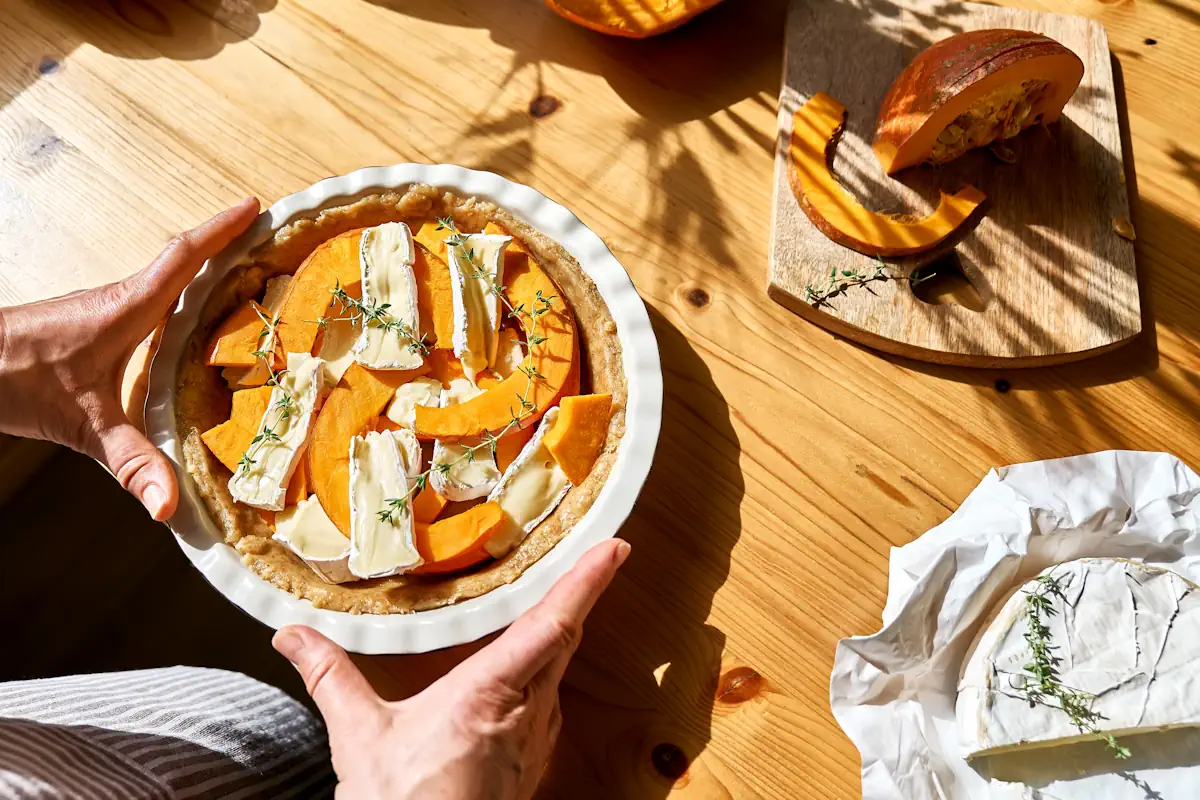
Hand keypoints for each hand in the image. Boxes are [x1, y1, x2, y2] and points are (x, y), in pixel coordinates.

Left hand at [0, 198, 259, 519]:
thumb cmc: (13, 377)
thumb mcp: (82, 424)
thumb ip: (131, 462)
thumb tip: (169, 503)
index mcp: (128, 309)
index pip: (185, 258)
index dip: (222, 231)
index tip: (255, 208)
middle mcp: (120, 301)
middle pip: (183, 263)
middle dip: (227, 247)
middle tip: (268, 242)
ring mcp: (105, 311)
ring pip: (165, 283)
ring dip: (203, 274)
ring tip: (244, 282)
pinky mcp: (92, 327)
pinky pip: (148, 303)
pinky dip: (178, 302)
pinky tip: (187, 329)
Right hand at [273, 538, 630, 799]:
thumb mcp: (360, 737)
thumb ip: (332, 677)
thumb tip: (294, 636)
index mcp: (491, 693)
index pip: (553, 624)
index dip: (586, 582)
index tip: (615, 549)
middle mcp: (527, 713)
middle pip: (565, 639)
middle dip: (579, 595)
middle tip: (598, 558)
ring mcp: (534, 741)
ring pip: (558, 672)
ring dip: (561, 635)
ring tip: (561, 601)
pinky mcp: (530, 764)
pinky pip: (547, 704)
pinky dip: (544, 673)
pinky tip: (526, 673)